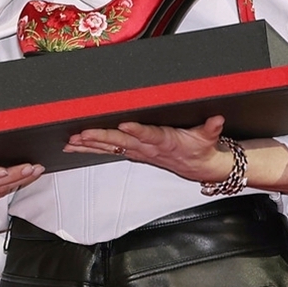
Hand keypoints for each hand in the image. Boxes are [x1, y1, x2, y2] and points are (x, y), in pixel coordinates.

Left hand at [64, 115, 233, 182]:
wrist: (200, 167)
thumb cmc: (200, 148)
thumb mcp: (208, 138)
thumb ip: (211, 128)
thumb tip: (216, 119)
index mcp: (164, 141)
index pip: (149, 135)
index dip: (137, 131)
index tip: (124, 125)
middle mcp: (147, 148)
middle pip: (121, 142)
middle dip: (100, 138)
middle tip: (81, 134)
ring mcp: (138, 152)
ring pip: (110, 148)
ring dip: (90, 145)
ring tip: (71, 142)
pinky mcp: (133, 153)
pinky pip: (108, 151)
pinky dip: (91, 148)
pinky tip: (75, 146)